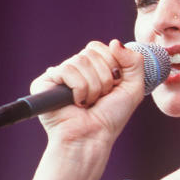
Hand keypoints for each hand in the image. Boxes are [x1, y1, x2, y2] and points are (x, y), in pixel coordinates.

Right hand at [30, 39, 145, 145]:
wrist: (93, 137)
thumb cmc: (111, 116)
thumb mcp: (133, 87)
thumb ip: (135, 62)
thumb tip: (115, 42)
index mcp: (92, 67)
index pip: (101, 47)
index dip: (112, 66)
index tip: (113, 86)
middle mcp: (74, 68)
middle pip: (91, 52)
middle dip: (104, 78)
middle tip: (100, 97)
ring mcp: (58, 75)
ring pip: (81, 61)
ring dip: (93, 87)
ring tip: (89, 103)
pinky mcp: (44, 83)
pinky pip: (67, 70)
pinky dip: (79, 89)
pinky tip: (76, 103)